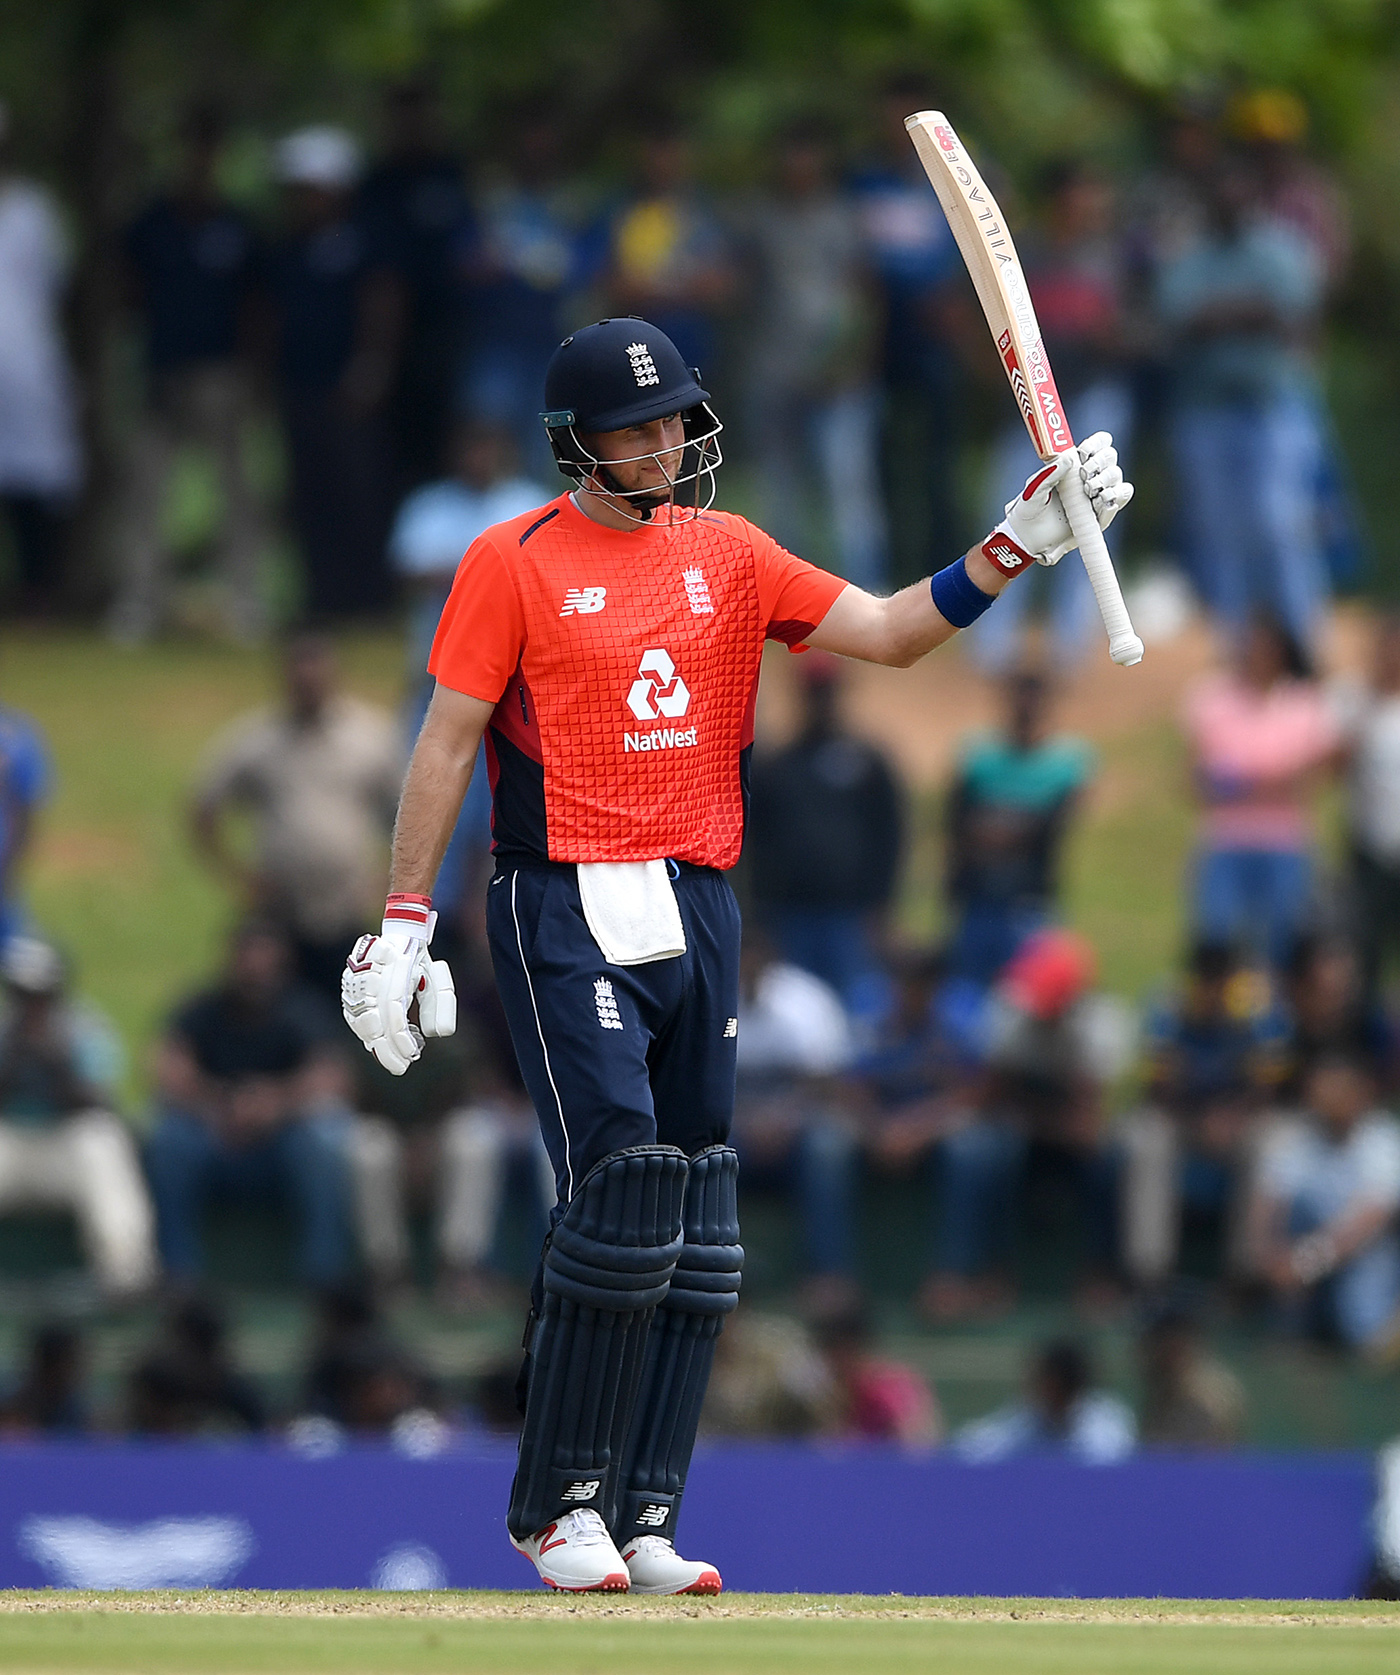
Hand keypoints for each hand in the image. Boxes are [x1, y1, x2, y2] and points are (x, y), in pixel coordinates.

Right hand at [341, 896, 456, 1075]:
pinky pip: (352, 1016)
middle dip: (387, 1047)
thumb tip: (438, 1034)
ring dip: (376, 1044)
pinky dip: (365, 1034)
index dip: (400, 1035)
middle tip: (402, 1067)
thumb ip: (441, 1003)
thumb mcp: (437, 977)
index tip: (413, 1054)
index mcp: (395, 964)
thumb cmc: (420, 960)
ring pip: (359, 1019)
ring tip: (393, 1059)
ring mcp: (355, 978)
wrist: (398, 934)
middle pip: (373, 1018)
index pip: (393, 1007)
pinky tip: (380, 1045)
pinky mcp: (347, 986)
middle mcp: (371, 970)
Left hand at [986, 432, 1133, 569]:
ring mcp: (1098, 494)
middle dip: (1099, 461)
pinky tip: (1099, 501)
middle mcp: (1090, 476)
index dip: (1096, 443)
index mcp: (1074, 463)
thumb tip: (1069, 458)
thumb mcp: (1034, 490)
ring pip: (1116, 476)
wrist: (1030, 539)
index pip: (1097, 443)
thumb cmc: (1030, 509)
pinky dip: (1114, 496)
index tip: (1083, 452)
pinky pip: (1120, 498)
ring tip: (1088, 490)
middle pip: (1110, 456)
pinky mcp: (1102, 513)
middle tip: (1083, 474)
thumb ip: (1048, 474)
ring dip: (1106, 479)